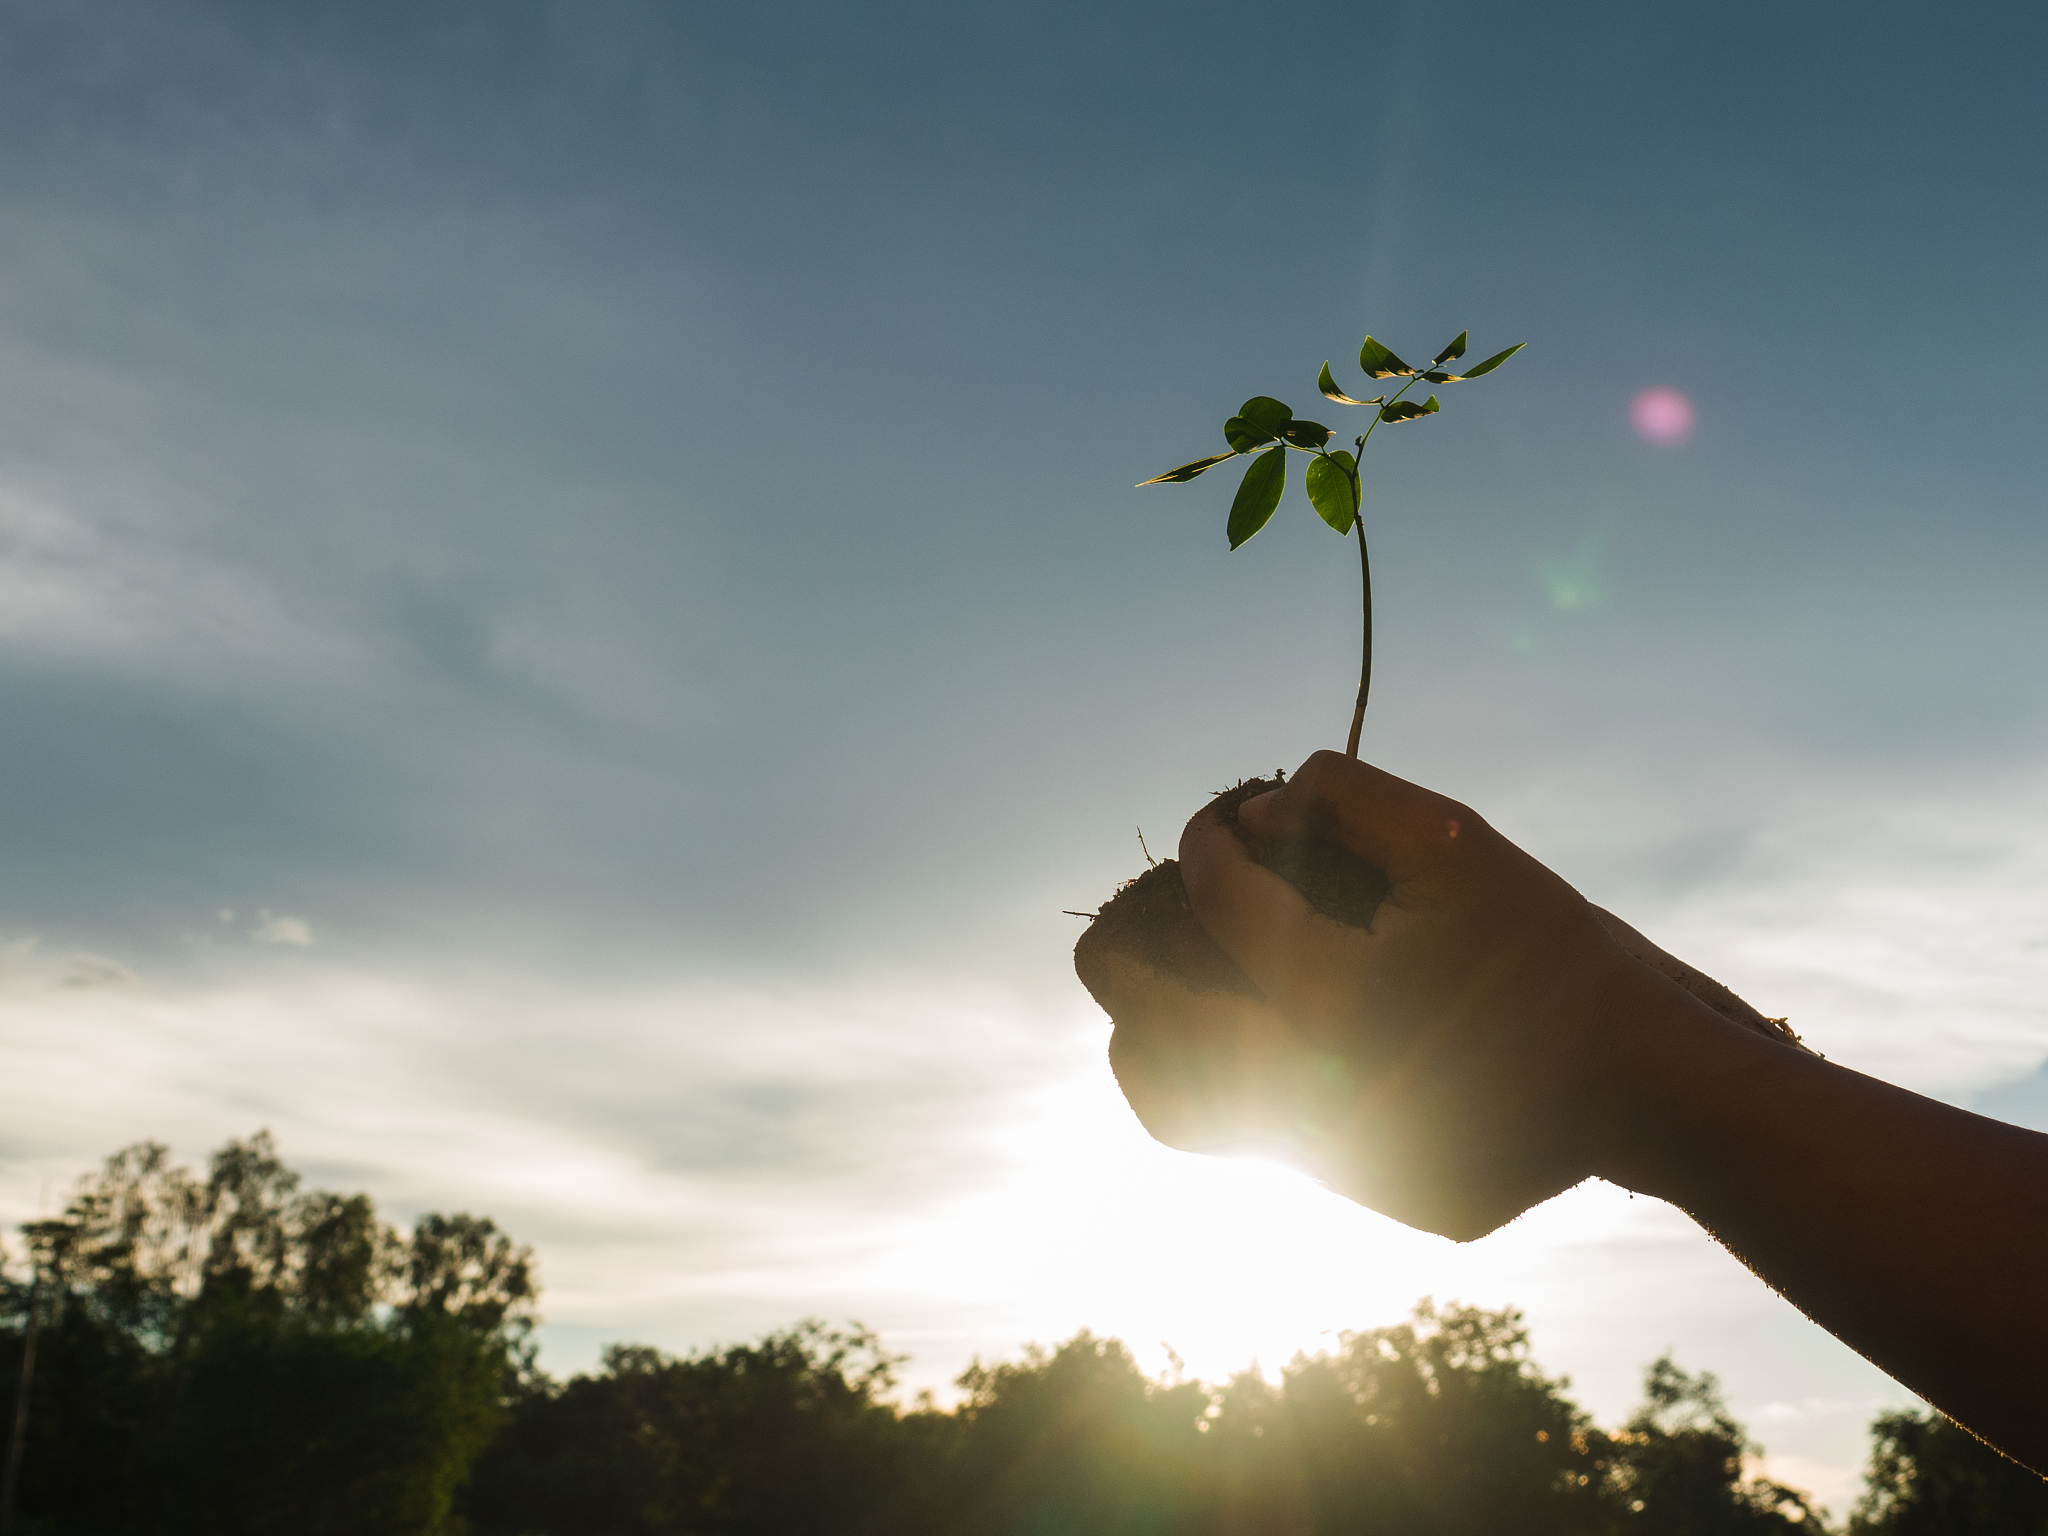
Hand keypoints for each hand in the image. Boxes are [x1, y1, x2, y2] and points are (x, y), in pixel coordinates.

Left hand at [1172, 749, 1668, 1236]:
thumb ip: (1345, 803)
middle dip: (1131, 944)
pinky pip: (1243, 1143)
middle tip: (1141, 906)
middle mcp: (1308, 1090)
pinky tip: (1228, 1045)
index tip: (1221, 826)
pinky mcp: (1353, 1190)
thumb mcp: (1456, 844)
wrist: (1641, 1084)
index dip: (1207, 844)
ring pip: (1175, 1104)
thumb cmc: (1553, 953)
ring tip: (1151, 989)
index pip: (1220, 900)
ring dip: (1148, 1036)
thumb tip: (1252, 818)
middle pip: (1152, 1014)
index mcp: (1330, 996)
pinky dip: (1212, 1090)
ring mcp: (1327, 1156)